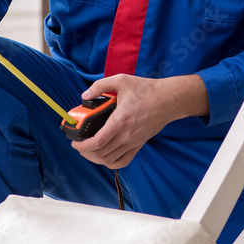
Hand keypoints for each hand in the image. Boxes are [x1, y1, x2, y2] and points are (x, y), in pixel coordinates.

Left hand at [72, 74, 209, 168]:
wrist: (169, 99)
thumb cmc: (146, 90)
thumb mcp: (121, 80)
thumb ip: (100, 86)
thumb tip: (84, 95)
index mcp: (120, 121)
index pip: (97, 142)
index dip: (82, 146)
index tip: (74, 142)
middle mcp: (126, 136)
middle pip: (101, 154)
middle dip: (85, 152)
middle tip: (79, 145)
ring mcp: (134, 142)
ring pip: (110, 160)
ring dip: (96, 158)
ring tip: (89, 150)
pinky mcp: (139, 144)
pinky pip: (123, 161)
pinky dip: (111, 163)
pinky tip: (105, 156)